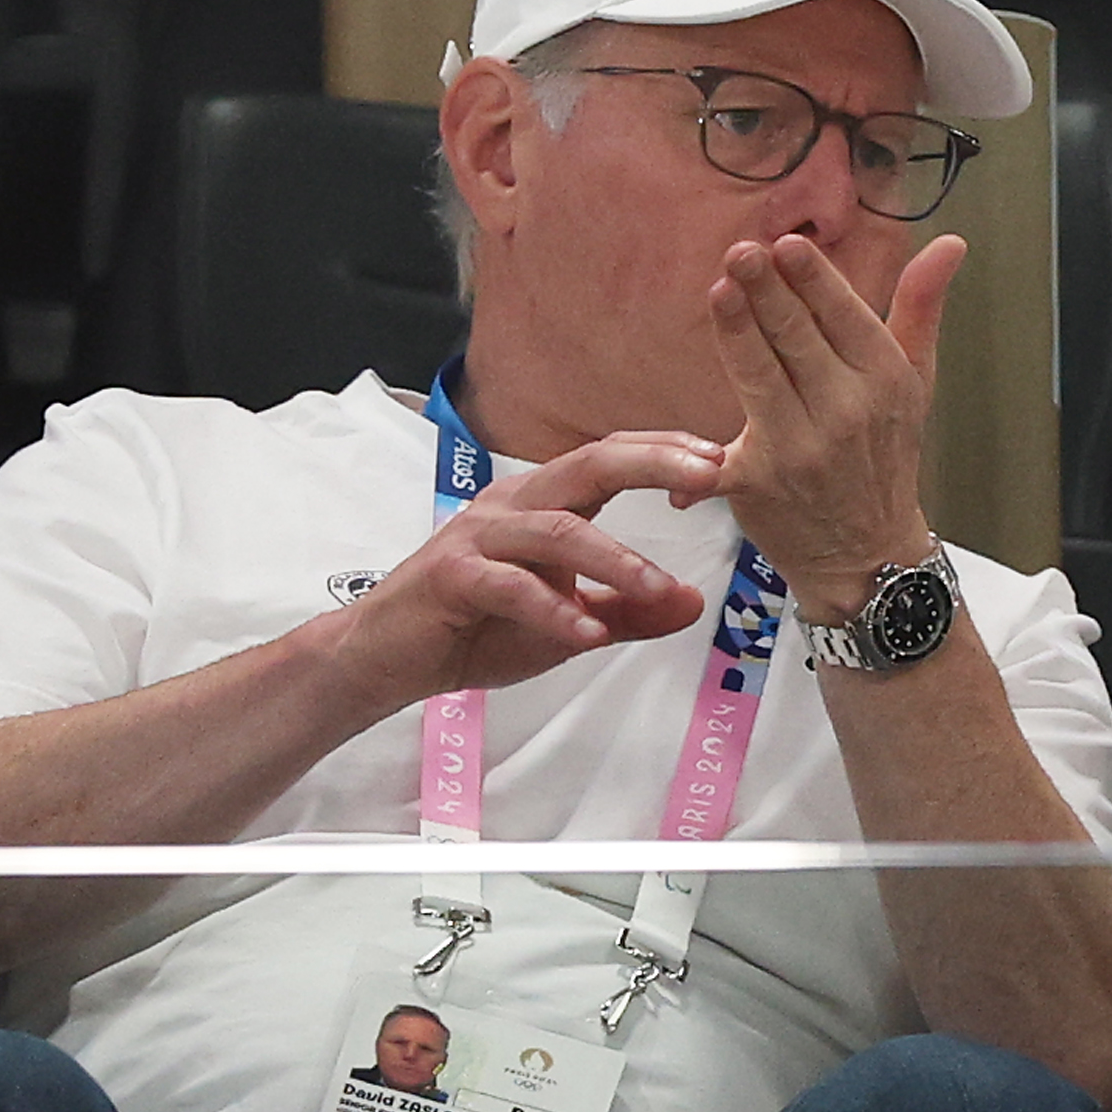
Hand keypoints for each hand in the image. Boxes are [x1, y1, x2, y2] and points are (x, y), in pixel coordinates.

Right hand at [324, 434, 716, 709]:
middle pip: (590, 465)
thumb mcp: (570, 623)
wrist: (388, 657)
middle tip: (710, 473)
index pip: (611, 458)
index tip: (723, 460)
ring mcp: (478, 536)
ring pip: (557, 530)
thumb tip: (691, 602)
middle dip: (654, 463)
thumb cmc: (477, 627)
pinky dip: (553, 610)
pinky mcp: (451, 576)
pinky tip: (588, 633)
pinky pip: (510, 586)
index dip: (666, 454)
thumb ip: (628, 612)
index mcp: (544, 503)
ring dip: (614, 560)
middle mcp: (513, 504)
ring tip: (658, 588)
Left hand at [688, 231, 962, 618]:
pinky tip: (657, 431)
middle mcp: (847, 412)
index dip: (814, 279)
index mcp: (884, 379)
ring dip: (737, 331)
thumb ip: (921, 308)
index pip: (846, 316)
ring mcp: (801, 449)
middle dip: (768, 292)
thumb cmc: (884, 454)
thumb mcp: (915, 380)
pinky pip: (718, 456)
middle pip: (798, 338)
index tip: (788, 244)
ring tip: (721, 289)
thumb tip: (950, 242)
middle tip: (742, 252)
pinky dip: (688, 453)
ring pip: (761, 377)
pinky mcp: (758, 484)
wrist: (865, 552)